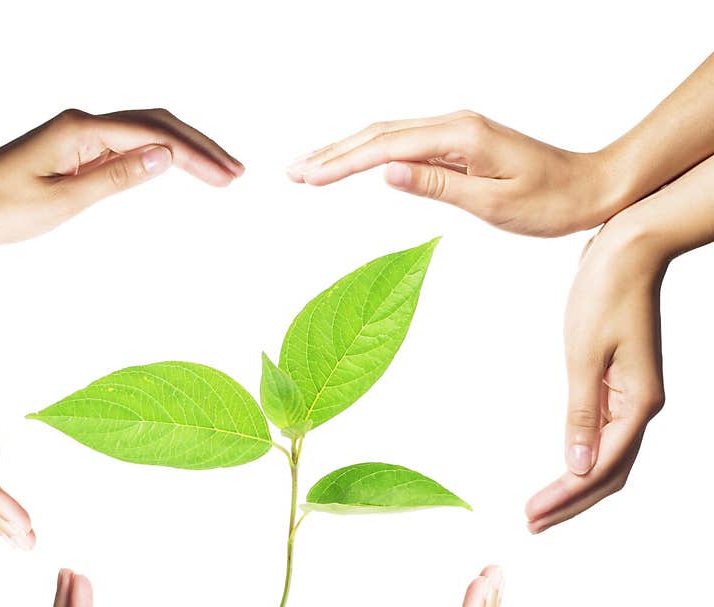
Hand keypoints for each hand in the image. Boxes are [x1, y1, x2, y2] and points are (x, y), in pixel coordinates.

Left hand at [0, 108, 243, 246]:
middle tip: (236, 173)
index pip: (154, 136)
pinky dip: (158, 155)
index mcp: (82, 132)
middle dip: (200, 147)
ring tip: (217, 172)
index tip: (228, 178)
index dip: (197, 156)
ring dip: (183, 149)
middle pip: (156, 123)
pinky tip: (173, 168)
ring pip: (144, 132)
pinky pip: (126, 146)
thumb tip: (165, 156)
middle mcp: (83, 126)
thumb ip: (116, 177)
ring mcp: (78, 138)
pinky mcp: (74, 153)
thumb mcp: (62, 201)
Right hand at [287, 112, 617, 235]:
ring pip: (388, 135)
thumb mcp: (493, 203)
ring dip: (347, 150)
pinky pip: (406, 142)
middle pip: (378, 134)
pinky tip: (356, 162)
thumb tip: (386, 172)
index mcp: (460, 138)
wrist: (591, 186)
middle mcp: (455, 125)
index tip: (307, 179)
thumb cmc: (550, 202)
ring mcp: (457, 130)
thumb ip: (437, 186)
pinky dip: (373, 152)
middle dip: (332, 154)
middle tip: (292, 172)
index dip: (341, 164)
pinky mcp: (461, 141)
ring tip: (312, 168)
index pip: (385, 149)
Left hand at [525, 216, 665, 533]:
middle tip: (531, 523)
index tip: (532, 515)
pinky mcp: (623, 387)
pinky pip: (607, 438)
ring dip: (577, 488)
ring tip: (543, 508)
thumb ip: (581, 415)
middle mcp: (642, 407)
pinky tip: (564, 472)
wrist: (629, 251)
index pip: (599, 467)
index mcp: (637, 403)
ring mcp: (635, 398)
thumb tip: (575, 467)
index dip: (565, 497)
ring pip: (610, 460)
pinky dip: (584, 461)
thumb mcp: (584, 355)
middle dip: (570, 503)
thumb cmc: (605, 294)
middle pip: (608, 473)